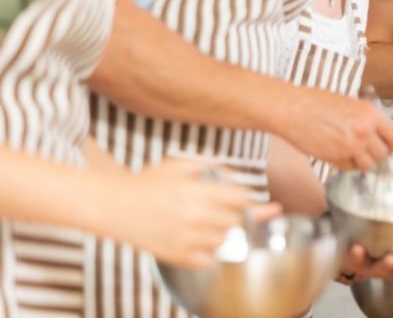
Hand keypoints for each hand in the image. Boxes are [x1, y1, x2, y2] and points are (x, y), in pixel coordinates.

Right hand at [98, 160, 279, 268]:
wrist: (113, 205)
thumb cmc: (147, 183)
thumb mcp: (179, 164)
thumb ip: (211, 168)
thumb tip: (236, 177)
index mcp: (198, 191)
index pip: (242, 199)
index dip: (247, 198)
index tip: (245, 199)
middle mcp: (195, 216)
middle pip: (237, 220)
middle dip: (234, 214)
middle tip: (221, 210)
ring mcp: (186, 238)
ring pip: (225, 240)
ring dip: (222, 232)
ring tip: (205, 223)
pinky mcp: (176, 255)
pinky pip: (209, 260)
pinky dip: (210, 252)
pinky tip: (199, 240)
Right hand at [284, 89, 392, 169]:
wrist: (292, 109)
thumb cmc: (315, 102)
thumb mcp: (350, 103)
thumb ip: (366, 118)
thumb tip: (376, 131)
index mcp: (371, 114)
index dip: (392, 144)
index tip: (388, 147)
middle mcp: (365, 130)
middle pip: (384, 153)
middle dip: (377, 155)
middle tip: (367, 152)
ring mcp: (352, 145)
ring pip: (369, 165)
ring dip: (362, 162)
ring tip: (351, 154)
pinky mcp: (337, 157)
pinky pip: (351, 168)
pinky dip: (347, 165)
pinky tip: (338, 154)